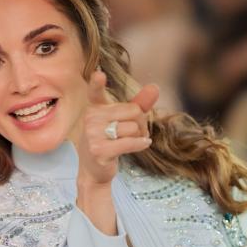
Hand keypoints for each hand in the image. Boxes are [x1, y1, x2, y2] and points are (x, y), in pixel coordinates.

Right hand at [77, 71, 157, 186]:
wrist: (93, 171)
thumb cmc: (109, 142)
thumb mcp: (122, 121)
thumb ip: (139, 104)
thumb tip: (155, 87)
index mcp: (94, 108)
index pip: (95, 92)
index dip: (97, 83)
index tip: (99, 75)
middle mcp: (91, 118)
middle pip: (133, 111)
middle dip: (141, 122)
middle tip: (135, 132)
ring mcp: (93, 135)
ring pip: (133, 128)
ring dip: (140, 136)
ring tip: (133, 142)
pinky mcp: (100, 151)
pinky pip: (131, 142)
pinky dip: (141, 144)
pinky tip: (143, 145)